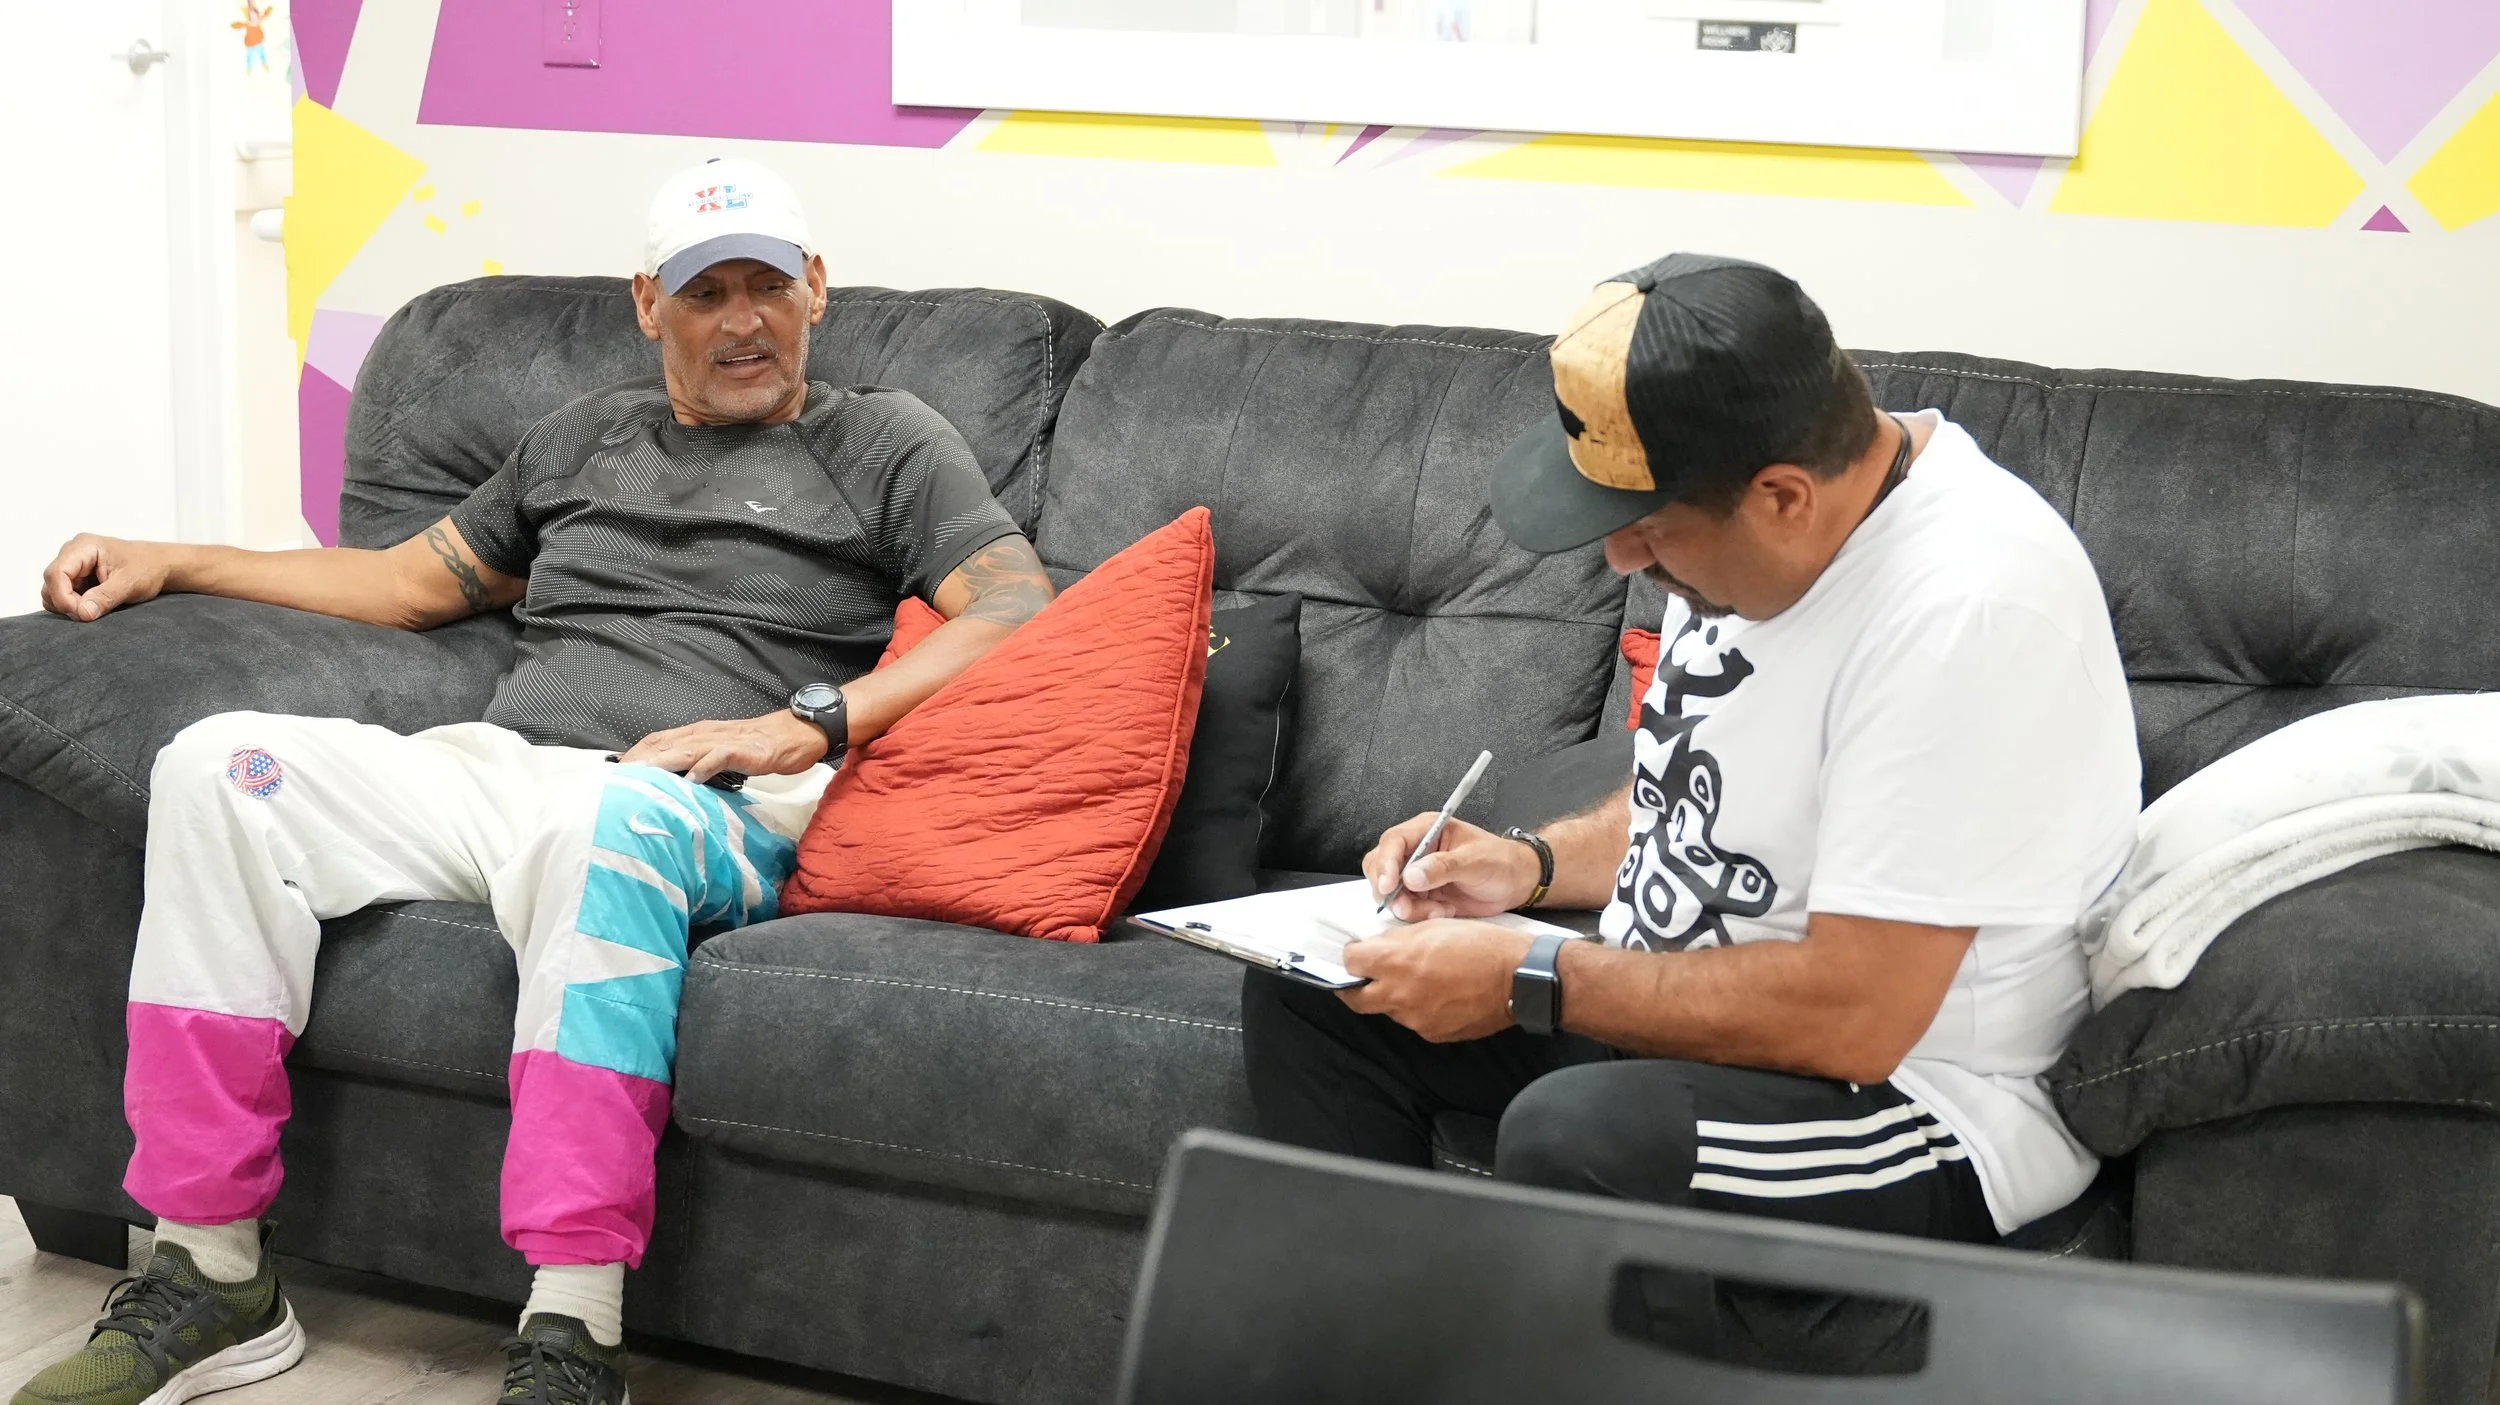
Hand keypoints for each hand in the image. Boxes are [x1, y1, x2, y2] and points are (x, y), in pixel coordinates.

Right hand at [40, 534, 174, 621]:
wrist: (159, 565)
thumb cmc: (147, 568)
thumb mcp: (130, 583)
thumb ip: (105, 597)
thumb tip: (81, 613)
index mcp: (83, 547)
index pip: (56, 573)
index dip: (62, 596)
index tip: (79, 613)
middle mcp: (72, 554)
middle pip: (51, 584)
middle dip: (67, 603)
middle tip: (91, 613)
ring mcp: (72, 566)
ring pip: (53, 592)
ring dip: (70, 606)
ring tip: (97, 607)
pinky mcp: (75, 578)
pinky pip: (63, 596)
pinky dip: (74, 606)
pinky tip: (94, 605)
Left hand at [619, 707, 830, 782]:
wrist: (797, 733)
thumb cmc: (761, 746)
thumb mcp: (723, 753)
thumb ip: (700, 763)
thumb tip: (678, 783)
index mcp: (697, 734)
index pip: (656, 741)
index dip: (633, 756)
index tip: (613, 775)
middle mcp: (704, 733)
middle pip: (662, 744)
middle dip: (637, 762)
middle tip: (614, 782)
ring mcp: (723, 740)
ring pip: (684, 748)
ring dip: (660, 763)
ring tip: (639, 779)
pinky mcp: (743, 750)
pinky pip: (719, 757)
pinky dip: (703, 767)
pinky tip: (691, 781)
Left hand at [1339, 920, 1534, 1042]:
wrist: (1518, 978)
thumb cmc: (1481, 945)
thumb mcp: (1434, 926)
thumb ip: (1399, 939)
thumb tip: (1378, 946)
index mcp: (1396, 962)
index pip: (1350, 962)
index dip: (1352, 955)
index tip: (1357, 952)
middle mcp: (1399, 995)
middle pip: (1355, 999)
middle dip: (1352, 988)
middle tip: (1360, 977)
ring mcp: (1415, 1019)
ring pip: (1388, 1009)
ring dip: (1392, 996)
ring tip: (1416, 981)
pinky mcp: (1433, 1034)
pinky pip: (1415, 1021)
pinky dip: (1418, 1009)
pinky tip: (1438, 995)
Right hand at [1362, 815, 1541, 921]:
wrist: (1515, 882)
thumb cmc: (1500, 861)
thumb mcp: (1475, 861)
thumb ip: (1443, 867)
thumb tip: (1411, 876)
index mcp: (1426, 830)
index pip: (1393, 842)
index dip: (1386, 864)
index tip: (1390, 887)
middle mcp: (1415, 850)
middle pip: (1380, 867)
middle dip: (1390, 891)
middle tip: (1408, 907)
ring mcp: (1416, 873)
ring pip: (1390, 892)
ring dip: (1408, 907)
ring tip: (1439, 910)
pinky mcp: (1421, 894)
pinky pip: (1405, 907)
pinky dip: (1419, 914)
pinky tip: (1444, 911)